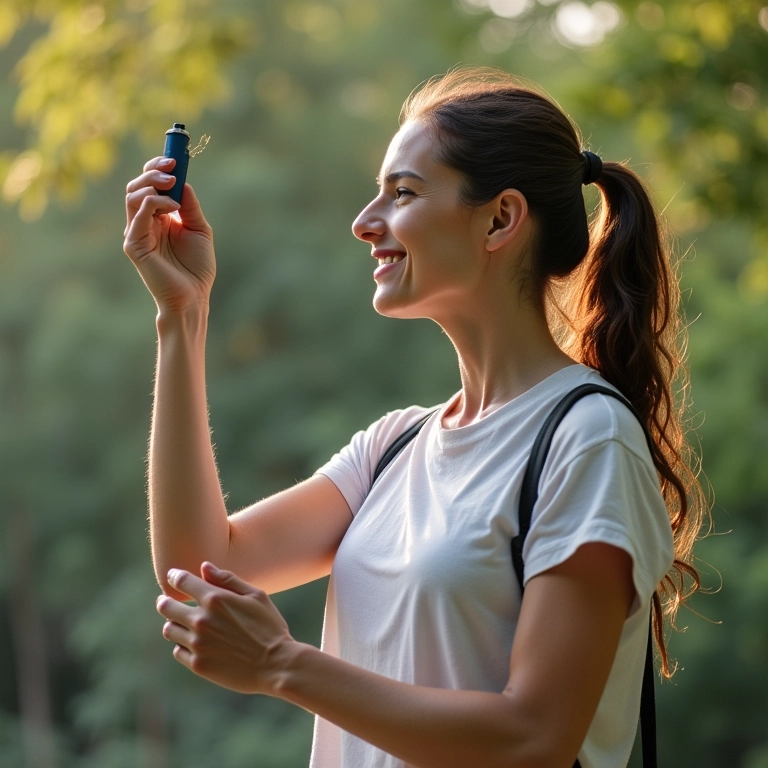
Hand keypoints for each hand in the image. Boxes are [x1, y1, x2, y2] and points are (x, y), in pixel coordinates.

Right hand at [123, 157, 215, 313]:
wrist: (194, 297)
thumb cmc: (197, 268)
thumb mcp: (199, 229)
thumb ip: (189, 206)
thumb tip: (182, 181)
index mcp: (158, 218)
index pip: (149, 186)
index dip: (157, 169)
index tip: (174, 159)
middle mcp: (144, 223)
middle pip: (137, 186)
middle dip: (152, 171)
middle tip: (172, 168)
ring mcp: (136, 233)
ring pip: (132, 196)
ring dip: (151, 184)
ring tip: (172, 185)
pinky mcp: (134, 245)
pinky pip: (137, 215)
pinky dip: (153, 204)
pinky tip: (173, 209)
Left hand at [156, 562, 295, 694]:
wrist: (276, 665)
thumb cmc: (269, 627)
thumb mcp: (256, 596)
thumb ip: (228, 579)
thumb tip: (204, 567)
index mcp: (215, 599)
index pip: (182, 581)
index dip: (174, 576)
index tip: (173, 576)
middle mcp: (201, 620)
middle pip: (166, 606)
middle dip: (165, 601)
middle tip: (167, 601)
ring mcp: (197, 644)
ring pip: (169, 629)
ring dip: (173, 624)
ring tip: (182, 624)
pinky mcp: (198, 665)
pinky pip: (178, 651)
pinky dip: (182, 645)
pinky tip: (194, 643)